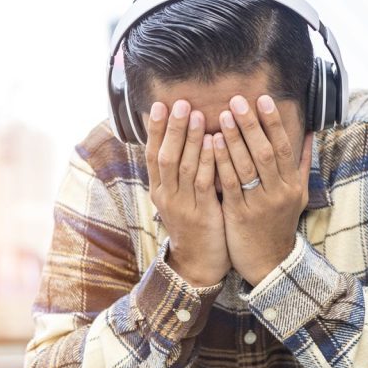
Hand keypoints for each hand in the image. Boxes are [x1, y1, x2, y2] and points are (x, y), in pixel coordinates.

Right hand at [145, 99, 230, 287]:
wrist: (198, 264)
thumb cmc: (194, 225)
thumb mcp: (180, 198)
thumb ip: (180, 171)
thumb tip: (181, 139)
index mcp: (159, 189)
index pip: (152, 153)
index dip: (156, 129)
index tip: (160, 105)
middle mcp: (166, 195)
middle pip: (165, 156)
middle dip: (173, 128)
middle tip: (181, 103)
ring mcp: (182, 206)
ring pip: (184, 167)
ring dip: (191, 139)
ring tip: (197, 115)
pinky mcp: (201, 214)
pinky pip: (204, 183)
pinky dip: (208, 161)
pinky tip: (214, 143)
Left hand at [213, 94, 312, 285]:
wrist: (271, 263)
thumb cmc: (280, 224)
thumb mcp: (298, 196)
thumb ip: (301, 164)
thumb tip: (311, 132)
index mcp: (292, 185)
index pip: (283, 147)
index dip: (273, 122)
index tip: (262, 99)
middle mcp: (279, 192)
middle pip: (266, 152)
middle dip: (251, 125)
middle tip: (237, 100)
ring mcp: (260, 204)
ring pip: (247, 166)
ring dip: (234, 139)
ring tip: (221, 115)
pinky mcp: (240, 215)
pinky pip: (231, 184)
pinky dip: (222, 162)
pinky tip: (212, 144)